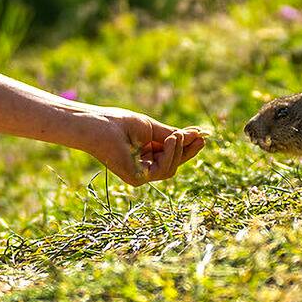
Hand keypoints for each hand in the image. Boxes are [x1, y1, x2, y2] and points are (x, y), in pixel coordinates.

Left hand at [77, 107, 208, 185]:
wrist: (99, 125)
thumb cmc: (119, 123)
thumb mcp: (152, 128)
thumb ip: (172, 135)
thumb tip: (197, 135)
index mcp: (146, 154)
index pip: (171, 154)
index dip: (187, 146)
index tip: (202, 135)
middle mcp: (143, 167)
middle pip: (174, 164)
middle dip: (188, 151)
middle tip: (202, 138)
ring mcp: (140, 175)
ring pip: (171, 169)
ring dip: (178, 150)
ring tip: (178, 134)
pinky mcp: (136, 179)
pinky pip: (162, 170)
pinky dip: (170, 154)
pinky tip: (172, 140)